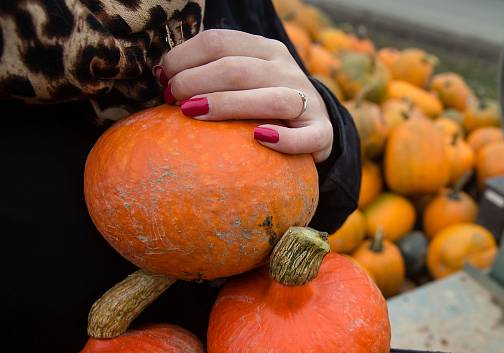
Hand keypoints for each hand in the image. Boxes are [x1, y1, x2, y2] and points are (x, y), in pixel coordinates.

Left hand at [157, 29, 333, 161]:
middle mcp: (287, 69)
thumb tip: (161, 76)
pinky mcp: (322, 133)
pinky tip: (258, 139)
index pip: (218, 41)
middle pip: (236, 69)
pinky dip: (284, 139)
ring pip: (270, 99)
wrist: (314, 128)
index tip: (163, 79)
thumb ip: (212, 72)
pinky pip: (306, 137)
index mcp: (265, 49)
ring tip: (194, 114)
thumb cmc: (262, 106)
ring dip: (227, 105)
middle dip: (196, 82)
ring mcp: (307, 100)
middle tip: (174, 101)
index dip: (184, 58)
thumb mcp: (243, 79)